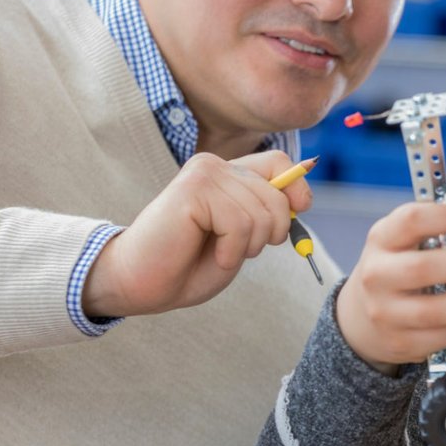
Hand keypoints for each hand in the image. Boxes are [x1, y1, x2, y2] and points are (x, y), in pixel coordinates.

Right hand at [81, 150, 310, 317]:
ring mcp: (203, 173)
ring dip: (246, 246)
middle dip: (270, 233)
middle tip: (239, 250)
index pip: (279, 162)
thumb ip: (267, 213)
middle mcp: (215, 165)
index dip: (296, 187)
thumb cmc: (190, 265)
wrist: (142, 283)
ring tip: (219, 252)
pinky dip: (231, 251)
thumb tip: (302, 195)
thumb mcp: (242, 238)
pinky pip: (239, 224)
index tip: (298, 211)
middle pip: (277, 194)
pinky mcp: (192, 189)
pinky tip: (211, 255)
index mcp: (227, 173)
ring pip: (261, 213)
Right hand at [335, 200, 445, 370]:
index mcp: (381, 240)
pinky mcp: (399, 342)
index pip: (412, 220)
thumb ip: (432, 232)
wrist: (359, 317)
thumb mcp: (399, 242)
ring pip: (437, 311)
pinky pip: (442, 335)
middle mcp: (378, 276)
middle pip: (425, 268)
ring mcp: (385, 313)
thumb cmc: (390, 272)